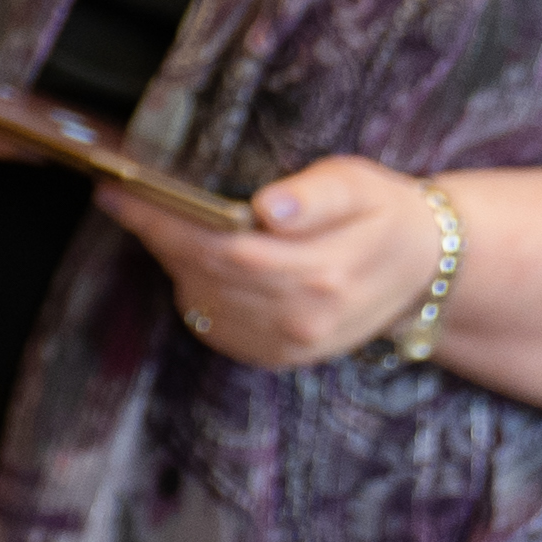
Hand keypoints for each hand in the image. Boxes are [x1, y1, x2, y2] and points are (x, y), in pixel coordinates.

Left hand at [117, 156, 451, 370]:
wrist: (422, 269)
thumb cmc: (383, 214)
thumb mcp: (359, 185)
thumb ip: (315, 195)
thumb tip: (268, 207)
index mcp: (327, 271)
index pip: (225, 247)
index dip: (166, 222)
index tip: (119, 191)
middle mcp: (306, 317)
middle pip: (206, 274)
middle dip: (158, 234)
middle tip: (123, 197)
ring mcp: (291, 344)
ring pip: (203, 301)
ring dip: (171, 261)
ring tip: (153, 220)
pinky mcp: (280, 356)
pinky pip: (214, 327)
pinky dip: (193, 293)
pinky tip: (189, 263)